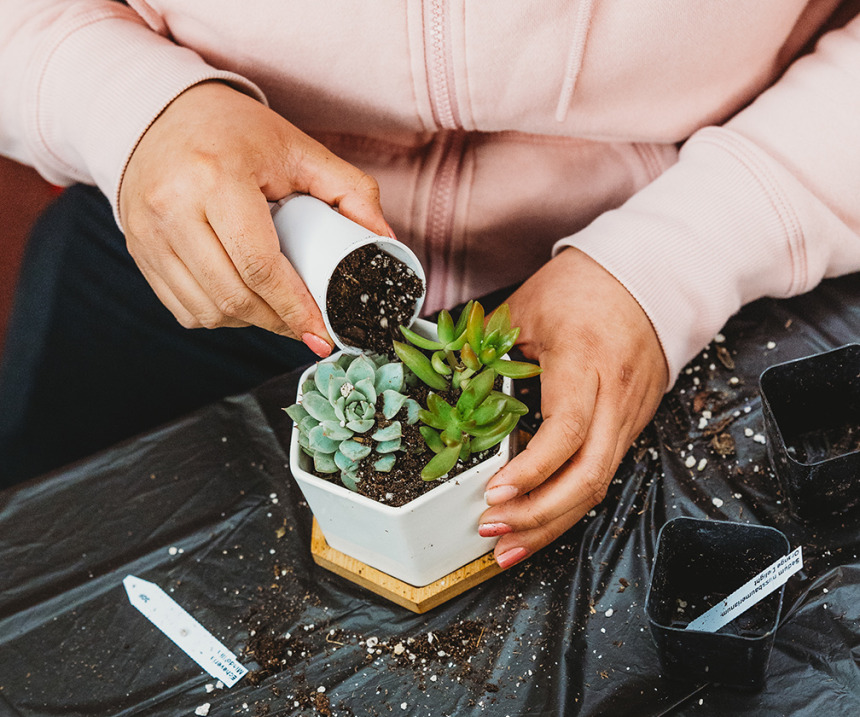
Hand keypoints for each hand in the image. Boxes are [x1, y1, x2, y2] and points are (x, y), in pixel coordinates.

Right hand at [119, 81, 391, 355]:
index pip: (260, 265)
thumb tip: (384, 240)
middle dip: (278, 322)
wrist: (159, 114)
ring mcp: (149, 234)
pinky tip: (242, 303)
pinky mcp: (140, 252)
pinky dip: (219, 317)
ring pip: (208, 311)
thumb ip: (350, 190)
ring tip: (277, 311)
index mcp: (216, 177)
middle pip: (234, 297)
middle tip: (307, 326)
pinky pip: (183, 309)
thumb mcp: (298, 149)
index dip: (295, 309)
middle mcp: (173, 208)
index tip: (322, 333)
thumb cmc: (235, 132)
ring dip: (250, 323)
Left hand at [478, 248, 668, 567]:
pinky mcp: (631, 425)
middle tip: (492, 531)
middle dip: (539, 516)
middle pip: (589, 476)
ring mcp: (629, 415)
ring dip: (552, 523)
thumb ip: (488, 351)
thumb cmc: (583, 286)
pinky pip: (601, 474)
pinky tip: (538, 521)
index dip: (531, 470)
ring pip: (598, 486)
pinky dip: (568, 504)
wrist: (646, 277)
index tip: (494, 492)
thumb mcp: (525, 309)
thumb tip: (449, 392)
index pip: (566, 430)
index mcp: (587, 361)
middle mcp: (616, 396)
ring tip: (508, 546)